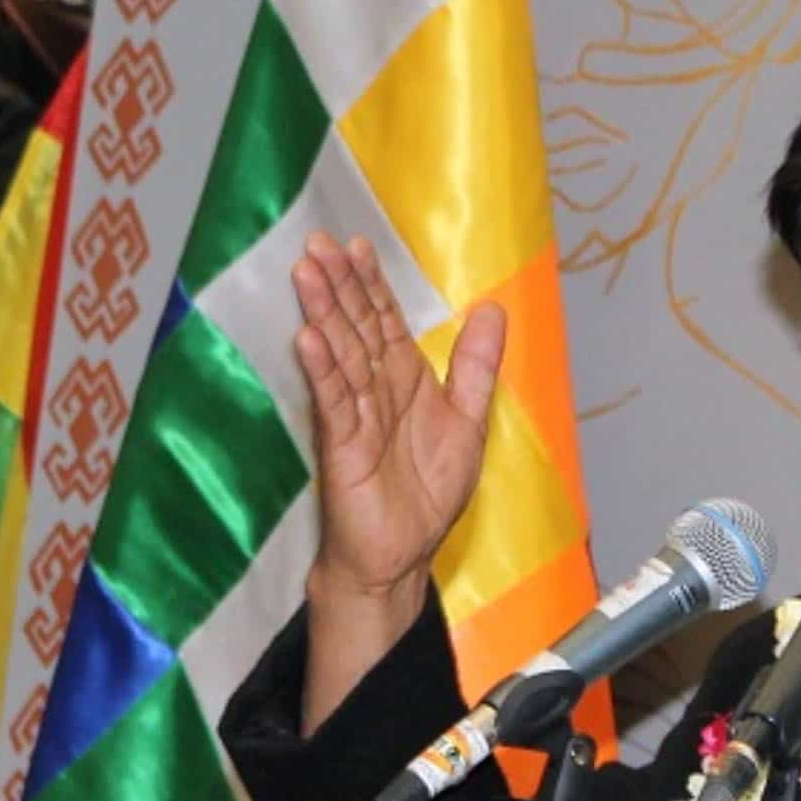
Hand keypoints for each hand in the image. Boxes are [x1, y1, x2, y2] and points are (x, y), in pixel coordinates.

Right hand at [292, 234, 504, 727]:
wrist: (398, 556)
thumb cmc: (426, 496)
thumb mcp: (468, 423)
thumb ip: (476, 367)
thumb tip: (493, 308)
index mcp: (405, 380)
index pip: (384, 322)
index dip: (372, 284)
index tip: (356, 245)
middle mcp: (375, 390)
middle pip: (355, 327)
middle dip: (339, 285)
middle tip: (317, 243)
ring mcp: (355, 415)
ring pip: (339, 354)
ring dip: (323, 313)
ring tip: (307, 274)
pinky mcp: (341, 445)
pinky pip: (333, 400)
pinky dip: (321, 369)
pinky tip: (308, 338)